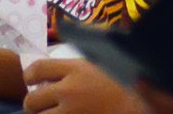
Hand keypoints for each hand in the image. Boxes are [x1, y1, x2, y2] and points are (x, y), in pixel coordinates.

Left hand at [24, 58, 146, 113]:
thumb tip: (53, 69)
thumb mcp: (100, 65)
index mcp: (75, 69)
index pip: (37, 69)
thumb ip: (76, 67)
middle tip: (36, 106)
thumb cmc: (124, 84)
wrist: (143, 107)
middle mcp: (70, 91)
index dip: (29, 76)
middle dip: (32, 105)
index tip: (31, 81)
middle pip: (33, 100)